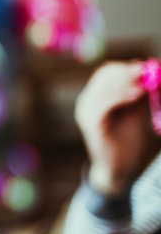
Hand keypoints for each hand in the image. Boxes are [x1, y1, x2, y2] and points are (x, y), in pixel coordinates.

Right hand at [75, 61, 152, 196]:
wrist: (119, 166)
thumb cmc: (127, 139)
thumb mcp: (134, 110)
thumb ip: (137, 93)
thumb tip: (147, 72)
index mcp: (95, 97)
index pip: (106, 72)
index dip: (126, 67)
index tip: (145, 68)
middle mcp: (87, 102)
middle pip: (104, 75)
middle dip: (127, 72)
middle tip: (145, 72)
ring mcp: (87, 112)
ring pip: (105, 86)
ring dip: (127, 82)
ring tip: (145, 87)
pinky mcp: (92, 123)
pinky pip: (105, 103)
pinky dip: (122, 96)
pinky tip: (136, 96)